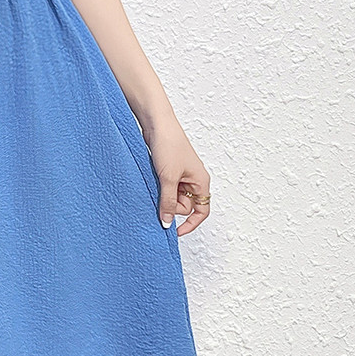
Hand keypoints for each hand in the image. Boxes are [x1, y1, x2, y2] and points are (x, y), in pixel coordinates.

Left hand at [143, 119, 210, 236]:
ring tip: (155, 181)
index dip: (190, 224)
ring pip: (173, 197)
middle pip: (185, 205)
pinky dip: (158, 188)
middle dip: (171, 204)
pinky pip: (165, 187)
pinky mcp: (169, 170)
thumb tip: (167, 222)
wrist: (157, 123)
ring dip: (163, 195)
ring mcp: (181, 175)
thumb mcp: (168, 178)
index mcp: (201, 181)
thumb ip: (168, 202)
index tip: (175, 232)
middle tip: (160, 192)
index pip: (201, 211)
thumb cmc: (169, 144)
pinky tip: (152, 180)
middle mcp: (193, 180)